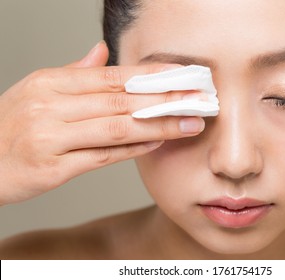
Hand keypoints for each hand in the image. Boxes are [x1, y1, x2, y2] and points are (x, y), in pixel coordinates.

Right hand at [0, 42, 204, 204]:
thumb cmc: (11, 127)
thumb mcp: (37, 90)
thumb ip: (74, 73)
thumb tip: (103, 52)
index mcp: (50, 82)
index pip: (112, 75)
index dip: (152, 75)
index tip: (183, 74)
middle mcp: (50, 106)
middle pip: (121, 100)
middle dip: (166, 99)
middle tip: (199, 98)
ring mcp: (51, 138)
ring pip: (117, 127)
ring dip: (159, 125)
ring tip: (190, 123)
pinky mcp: (53, 168)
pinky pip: (103, 156)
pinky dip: (134, 149)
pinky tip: (158, 143)